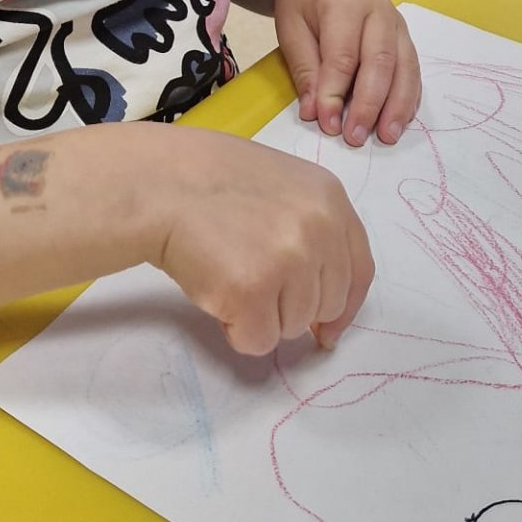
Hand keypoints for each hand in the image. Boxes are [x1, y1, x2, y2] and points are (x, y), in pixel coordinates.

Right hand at [152, 128, 373, 356]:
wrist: (162, 183)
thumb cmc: (212, 181)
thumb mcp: (282, 187)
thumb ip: (311, 231)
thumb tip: (324, 303)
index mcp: (330, 200)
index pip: (360, 271)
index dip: (344, 307)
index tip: (326, 329)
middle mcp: (320, 229)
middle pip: (328, 304)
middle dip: (292, 307)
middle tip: (252, 282)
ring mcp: (290, 260)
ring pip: (292, 327)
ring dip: (260, 316)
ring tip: (228, 274)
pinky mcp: (254, 292)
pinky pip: (258, 341)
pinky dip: (235, 329)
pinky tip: (215, 290)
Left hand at [276, 0, 420, 148]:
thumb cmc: (301, 4)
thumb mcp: (290, 31)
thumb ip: (305, 71)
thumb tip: (316, 113)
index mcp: (346, 2)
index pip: (343, 56)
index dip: (335, 93)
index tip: (327, 124)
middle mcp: (379, 10)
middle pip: (381, 62)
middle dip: (370, 104)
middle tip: (356, 137)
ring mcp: (397, 23)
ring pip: (404, 68)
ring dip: (396, 106)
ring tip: (386, 136)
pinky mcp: (405, 37)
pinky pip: (412, 70)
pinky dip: (407, 98)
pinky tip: (399, 121)